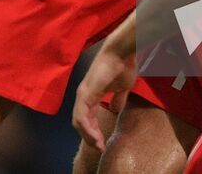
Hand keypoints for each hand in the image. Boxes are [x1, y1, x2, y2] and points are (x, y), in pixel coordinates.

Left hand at [72, 34, 137, 152]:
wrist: (122, 53)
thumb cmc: (123, 66)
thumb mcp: (122, 88)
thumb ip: (117, 99)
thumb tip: (115, 110)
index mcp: (91, 95)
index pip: (88, 118)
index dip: (94, 132)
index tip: (103, 143)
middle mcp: (83, 95)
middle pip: (80, 123)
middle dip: (89, 137)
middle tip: (100, 148)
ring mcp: (83, 94)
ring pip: (79, 122)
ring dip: (88, 136)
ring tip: (98, 145)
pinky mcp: (85, 93)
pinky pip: (81, 116)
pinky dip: (87, 129)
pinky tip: (95, 136)